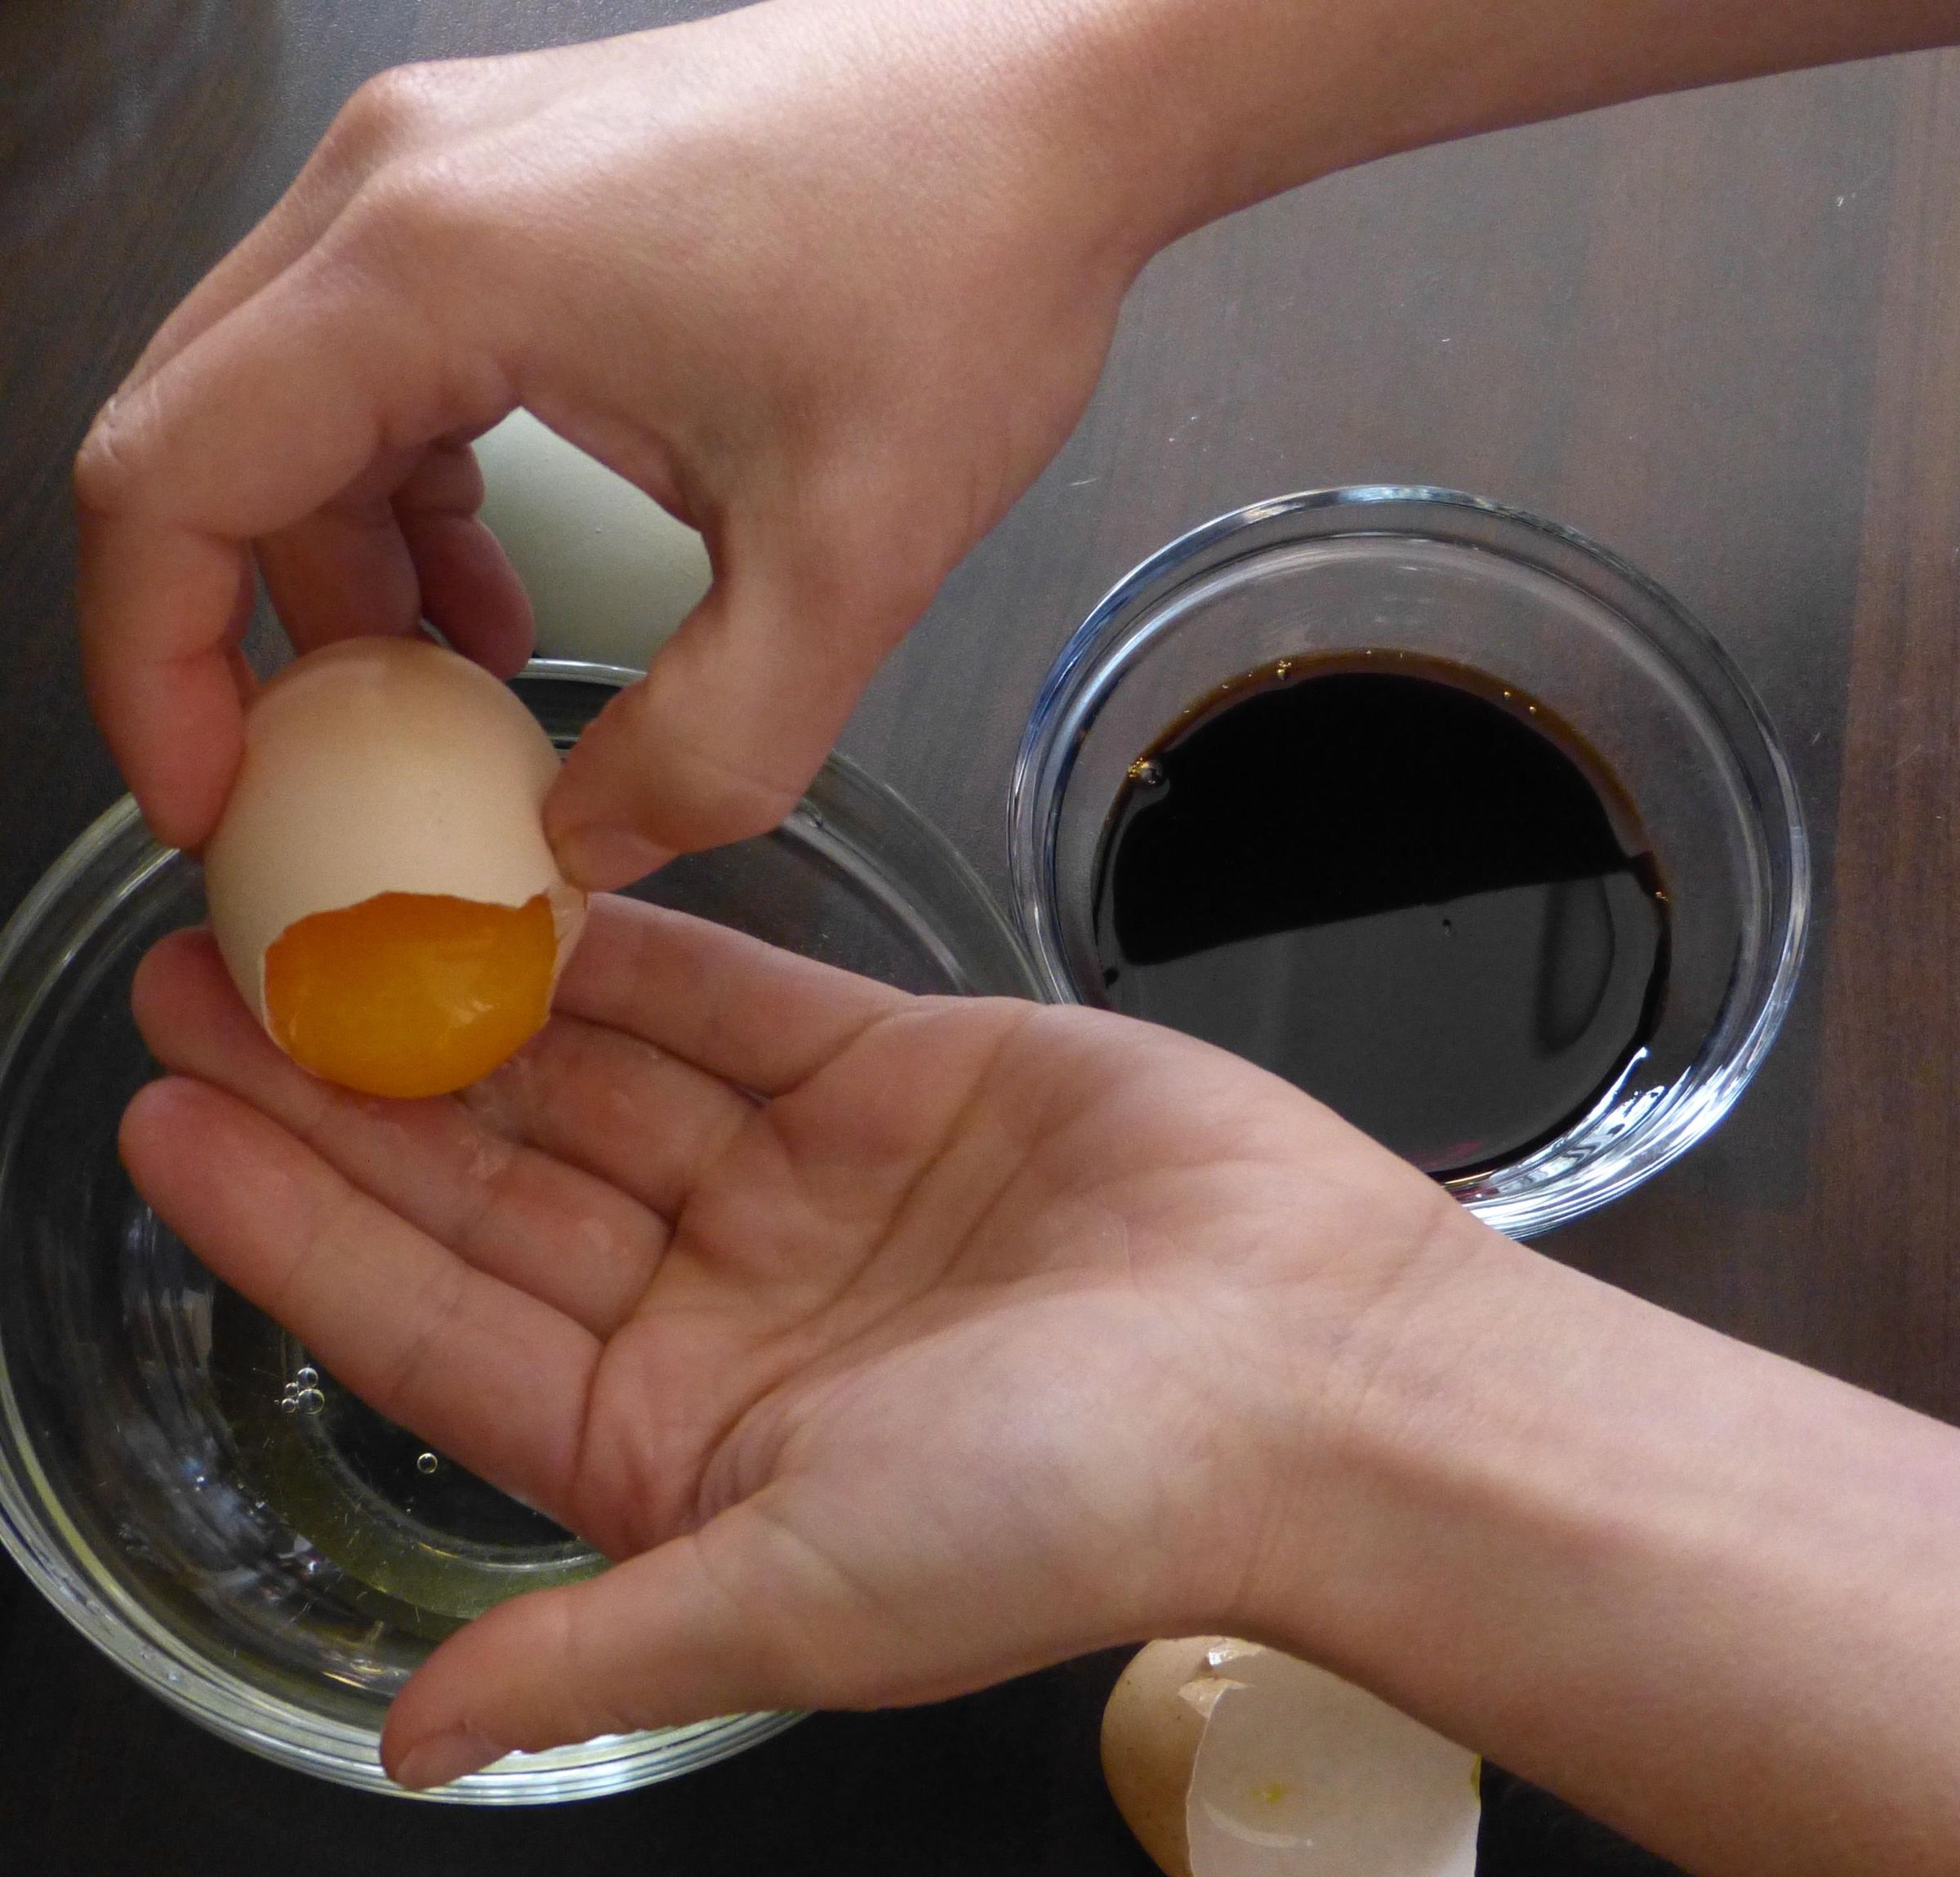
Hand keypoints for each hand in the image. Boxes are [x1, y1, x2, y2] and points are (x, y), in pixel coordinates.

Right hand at [74, 0, 1159, 882]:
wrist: (1050, 103)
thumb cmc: (962, 267)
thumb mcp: (848, 564)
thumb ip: (711, 748)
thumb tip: (583, 851)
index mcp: (430, 265)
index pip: (171, 482)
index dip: (157, 667)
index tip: (217, 798)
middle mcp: (392, 190)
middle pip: (204, 443)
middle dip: (247, 637)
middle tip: (330, 782)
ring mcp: (441, 176)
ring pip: (286, 411)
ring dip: (346, 575)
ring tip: (461, 695)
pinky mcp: (502, 195)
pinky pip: (378, 370)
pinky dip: (409, 502)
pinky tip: (502, 592)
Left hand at [120, 895, 1470, 1787]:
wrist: (1311, 1375)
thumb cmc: (1079, 1511)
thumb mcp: (806, 1602)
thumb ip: (595, 1651)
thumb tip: (405, 1743)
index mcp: (675, 1447)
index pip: (434, 1327)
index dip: (295, 1227)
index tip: (171, 1126)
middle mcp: (722, 1312)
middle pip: (491, 1184)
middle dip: (346, 1086)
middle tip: (207, 979)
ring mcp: (803, 1185)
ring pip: (591, 1074)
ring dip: (464, 998)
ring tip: (329, 909)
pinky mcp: (893, 1075)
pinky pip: (725, 997)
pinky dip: (623, 944)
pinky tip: (519, 887)